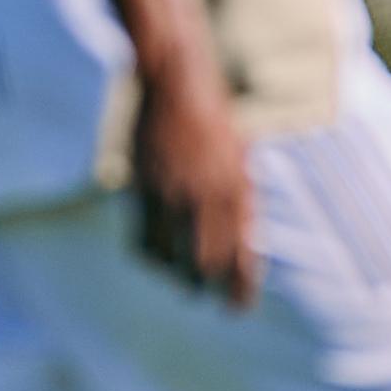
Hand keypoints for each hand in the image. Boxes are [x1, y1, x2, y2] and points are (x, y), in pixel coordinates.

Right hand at [132, 50, 255, 305]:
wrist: (176, 84)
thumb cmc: (213, 117)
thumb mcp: (242, 157)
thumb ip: (243, 197)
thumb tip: (245, 238)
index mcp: (238, 190)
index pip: (242, 255)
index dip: (240, 288)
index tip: (238, 306)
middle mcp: (208, 197)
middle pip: (207, 263)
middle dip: (206, 288)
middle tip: (203, 299)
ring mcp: (174, 193)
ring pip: (173, 255)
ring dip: (175, 275)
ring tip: (178, 282)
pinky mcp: (144, 187)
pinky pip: (144, 236)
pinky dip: (149, 255)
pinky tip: (153, 259)